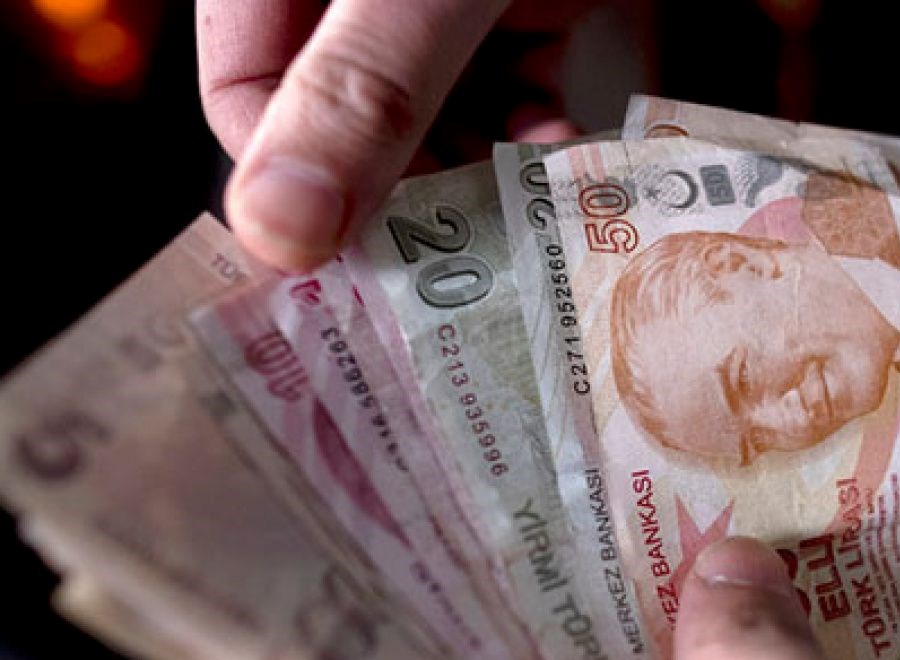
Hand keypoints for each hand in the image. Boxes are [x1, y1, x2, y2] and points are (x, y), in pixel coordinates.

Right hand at [197, 0, 587, 271]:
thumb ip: (361, 87)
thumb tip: (275, 233)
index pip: (246, 97)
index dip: (301, 179)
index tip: (367, 250)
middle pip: (347, 115)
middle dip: (406, 187)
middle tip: (460, 253)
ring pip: (431, 108)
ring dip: (481, 167)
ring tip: (524, 215)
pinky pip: (502, 74)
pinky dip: (532, 119)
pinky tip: (562, 143)